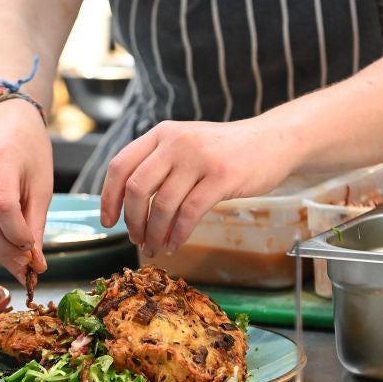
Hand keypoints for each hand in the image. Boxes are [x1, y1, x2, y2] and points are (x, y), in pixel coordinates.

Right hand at [0, 100, 51, 282]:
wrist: (5, 125)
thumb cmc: (29, 155)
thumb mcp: (42, 187)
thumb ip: (36, 226)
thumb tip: (35, 267)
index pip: (2, 206)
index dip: (17, 235)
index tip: (33, 252)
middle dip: (3, 252)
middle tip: (24, 268)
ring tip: (17, 251)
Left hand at [99, 118, 291, 257]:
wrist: (274, 140)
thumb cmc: (225, 151)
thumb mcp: (186, 145)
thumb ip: (159, 164)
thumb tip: (127, 204)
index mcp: (161, 133)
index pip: (120, 165)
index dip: (108, 197)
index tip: (108, 221)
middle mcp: (176, 141)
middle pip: (137, 187)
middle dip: (133, 220)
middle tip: (137, 239)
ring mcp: (199, 158)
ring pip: (162, 204)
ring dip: (155, 233)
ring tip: (156, 248)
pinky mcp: (222, 177)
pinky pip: (189, 213)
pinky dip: (177, 235)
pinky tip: (175, 244)